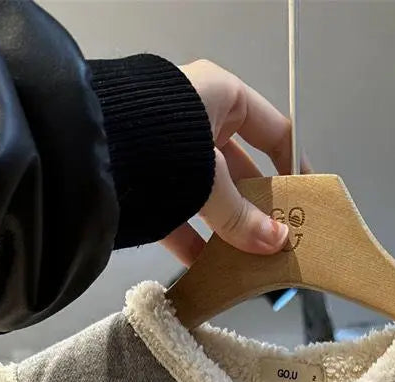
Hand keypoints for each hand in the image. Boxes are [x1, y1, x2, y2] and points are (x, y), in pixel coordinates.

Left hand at [166, 61, 294, 263]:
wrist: (87, 147)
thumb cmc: (162, 142)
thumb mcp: (213, 179)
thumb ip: (243, 216)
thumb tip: (277, 243)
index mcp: (222, 98)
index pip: (274, 131)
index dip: (295, 166)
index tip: (308, 200)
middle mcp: (198, 121)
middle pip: (243, 169)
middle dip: (260, 208)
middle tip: (280, 240)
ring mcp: (172, 152)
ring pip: (213, 196)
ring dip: (230, 229)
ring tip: (249, 262)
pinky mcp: (148, 183)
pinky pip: (181, 215)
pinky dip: (196, 241)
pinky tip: (211, 270)